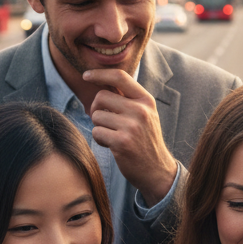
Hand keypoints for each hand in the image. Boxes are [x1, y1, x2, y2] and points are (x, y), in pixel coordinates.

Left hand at [84, 69, 177, 205]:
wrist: (157, 170)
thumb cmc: (145, 140)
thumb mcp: (145, 115)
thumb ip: (128, 99)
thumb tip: (101, 83)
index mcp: (146, 100)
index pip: (120, 77)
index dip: (100, 74)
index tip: (86, 75)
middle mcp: (141, 110)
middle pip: (101, 97)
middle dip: (96, 109)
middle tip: (103, 120)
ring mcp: (132, 126)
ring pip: (96, 116)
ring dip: (99, 126)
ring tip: (112, 135)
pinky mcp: (122, 142)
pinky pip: (97, 132)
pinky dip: (100, 139)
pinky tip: (112, 145)